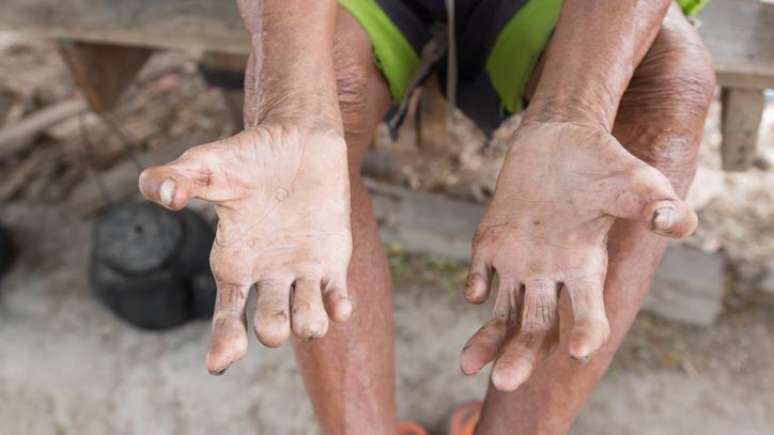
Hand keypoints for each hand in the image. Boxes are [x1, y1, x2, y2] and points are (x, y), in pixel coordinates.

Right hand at [139, 124, 352, 373]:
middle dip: (271, 330)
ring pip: (306, 319)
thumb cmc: (249, 154)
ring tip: (310, 318)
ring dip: (309, 325)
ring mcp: (301, 270)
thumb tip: (159, 193)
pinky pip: (336, 297)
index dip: (223, 342)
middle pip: (269, 326)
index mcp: (234, 262)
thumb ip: (177, 177)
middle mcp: (267, 274)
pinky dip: (339, 308)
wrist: (299, 137)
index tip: (220, 363)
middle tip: (273, 324)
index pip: (227, 315)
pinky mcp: (332, 260)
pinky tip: (340, 306)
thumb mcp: (207, 164)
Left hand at [460, 121, 696, 390]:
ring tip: (468, 367)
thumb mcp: (635, 181)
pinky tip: (475, 291)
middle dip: (521, 355)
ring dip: (488, 341)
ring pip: (503, 312)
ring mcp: (518, 261)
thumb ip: (655, 204)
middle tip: (505, 383)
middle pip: (535, 328)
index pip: (587, 313)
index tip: (579, 349)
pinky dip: (475, 284)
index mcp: (585, 267)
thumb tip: (676, 222)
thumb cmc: (603, 162)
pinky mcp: (491, 242)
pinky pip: (479, 274)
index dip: (585, 331)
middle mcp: (551, 273)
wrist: (557, 138)